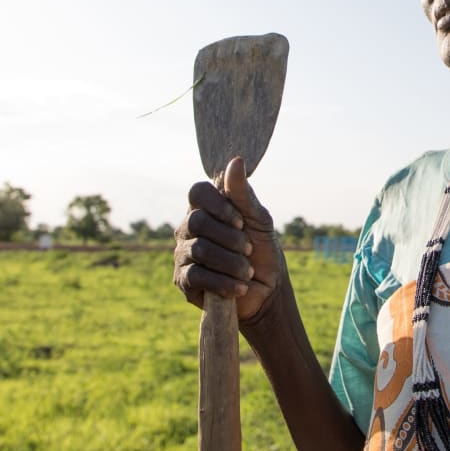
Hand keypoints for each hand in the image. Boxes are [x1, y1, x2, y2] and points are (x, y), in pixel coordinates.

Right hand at [174, 157, 284, 322]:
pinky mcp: (183, 281)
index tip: (241, 221)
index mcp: (205, 209)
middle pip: (198, 221)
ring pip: (200, 250)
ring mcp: (183, 254)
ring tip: (248, 271)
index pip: (197, 192)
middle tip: (249, 249)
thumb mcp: (258, 220)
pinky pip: (197, 276)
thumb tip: (236, 160)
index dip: (219, 205)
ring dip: (232, 262)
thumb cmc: (262, 250)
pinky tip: (239, 287)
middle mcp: (188, 229)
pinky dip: (223, 282)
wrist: (266, 290)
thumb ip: (243, 194)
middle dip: (230, 238)